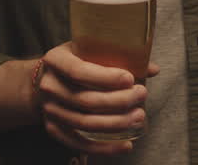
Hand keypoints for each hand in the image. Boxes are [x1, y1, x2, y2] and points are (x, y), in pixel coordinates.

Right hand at [36, 42, 159, 155]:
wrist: (44, 79)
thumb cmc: (74, 61)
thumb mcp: (88, 49)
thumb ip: (118, 56)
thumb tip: (152, 68)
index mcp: (56, 61)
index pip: (78, 72)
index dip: (105, 77)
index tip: (130, 79)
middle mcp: (49, 86)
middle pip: (85, 100)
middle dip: (118, 101)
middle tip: (142, 95)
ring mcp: (50, 110)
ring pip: (85, 123)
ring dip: (115, 123)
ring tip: (139, 116)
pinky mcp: (54, 129)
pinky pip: (79, 143)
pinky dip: (104, 148)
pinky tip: (126, 145)